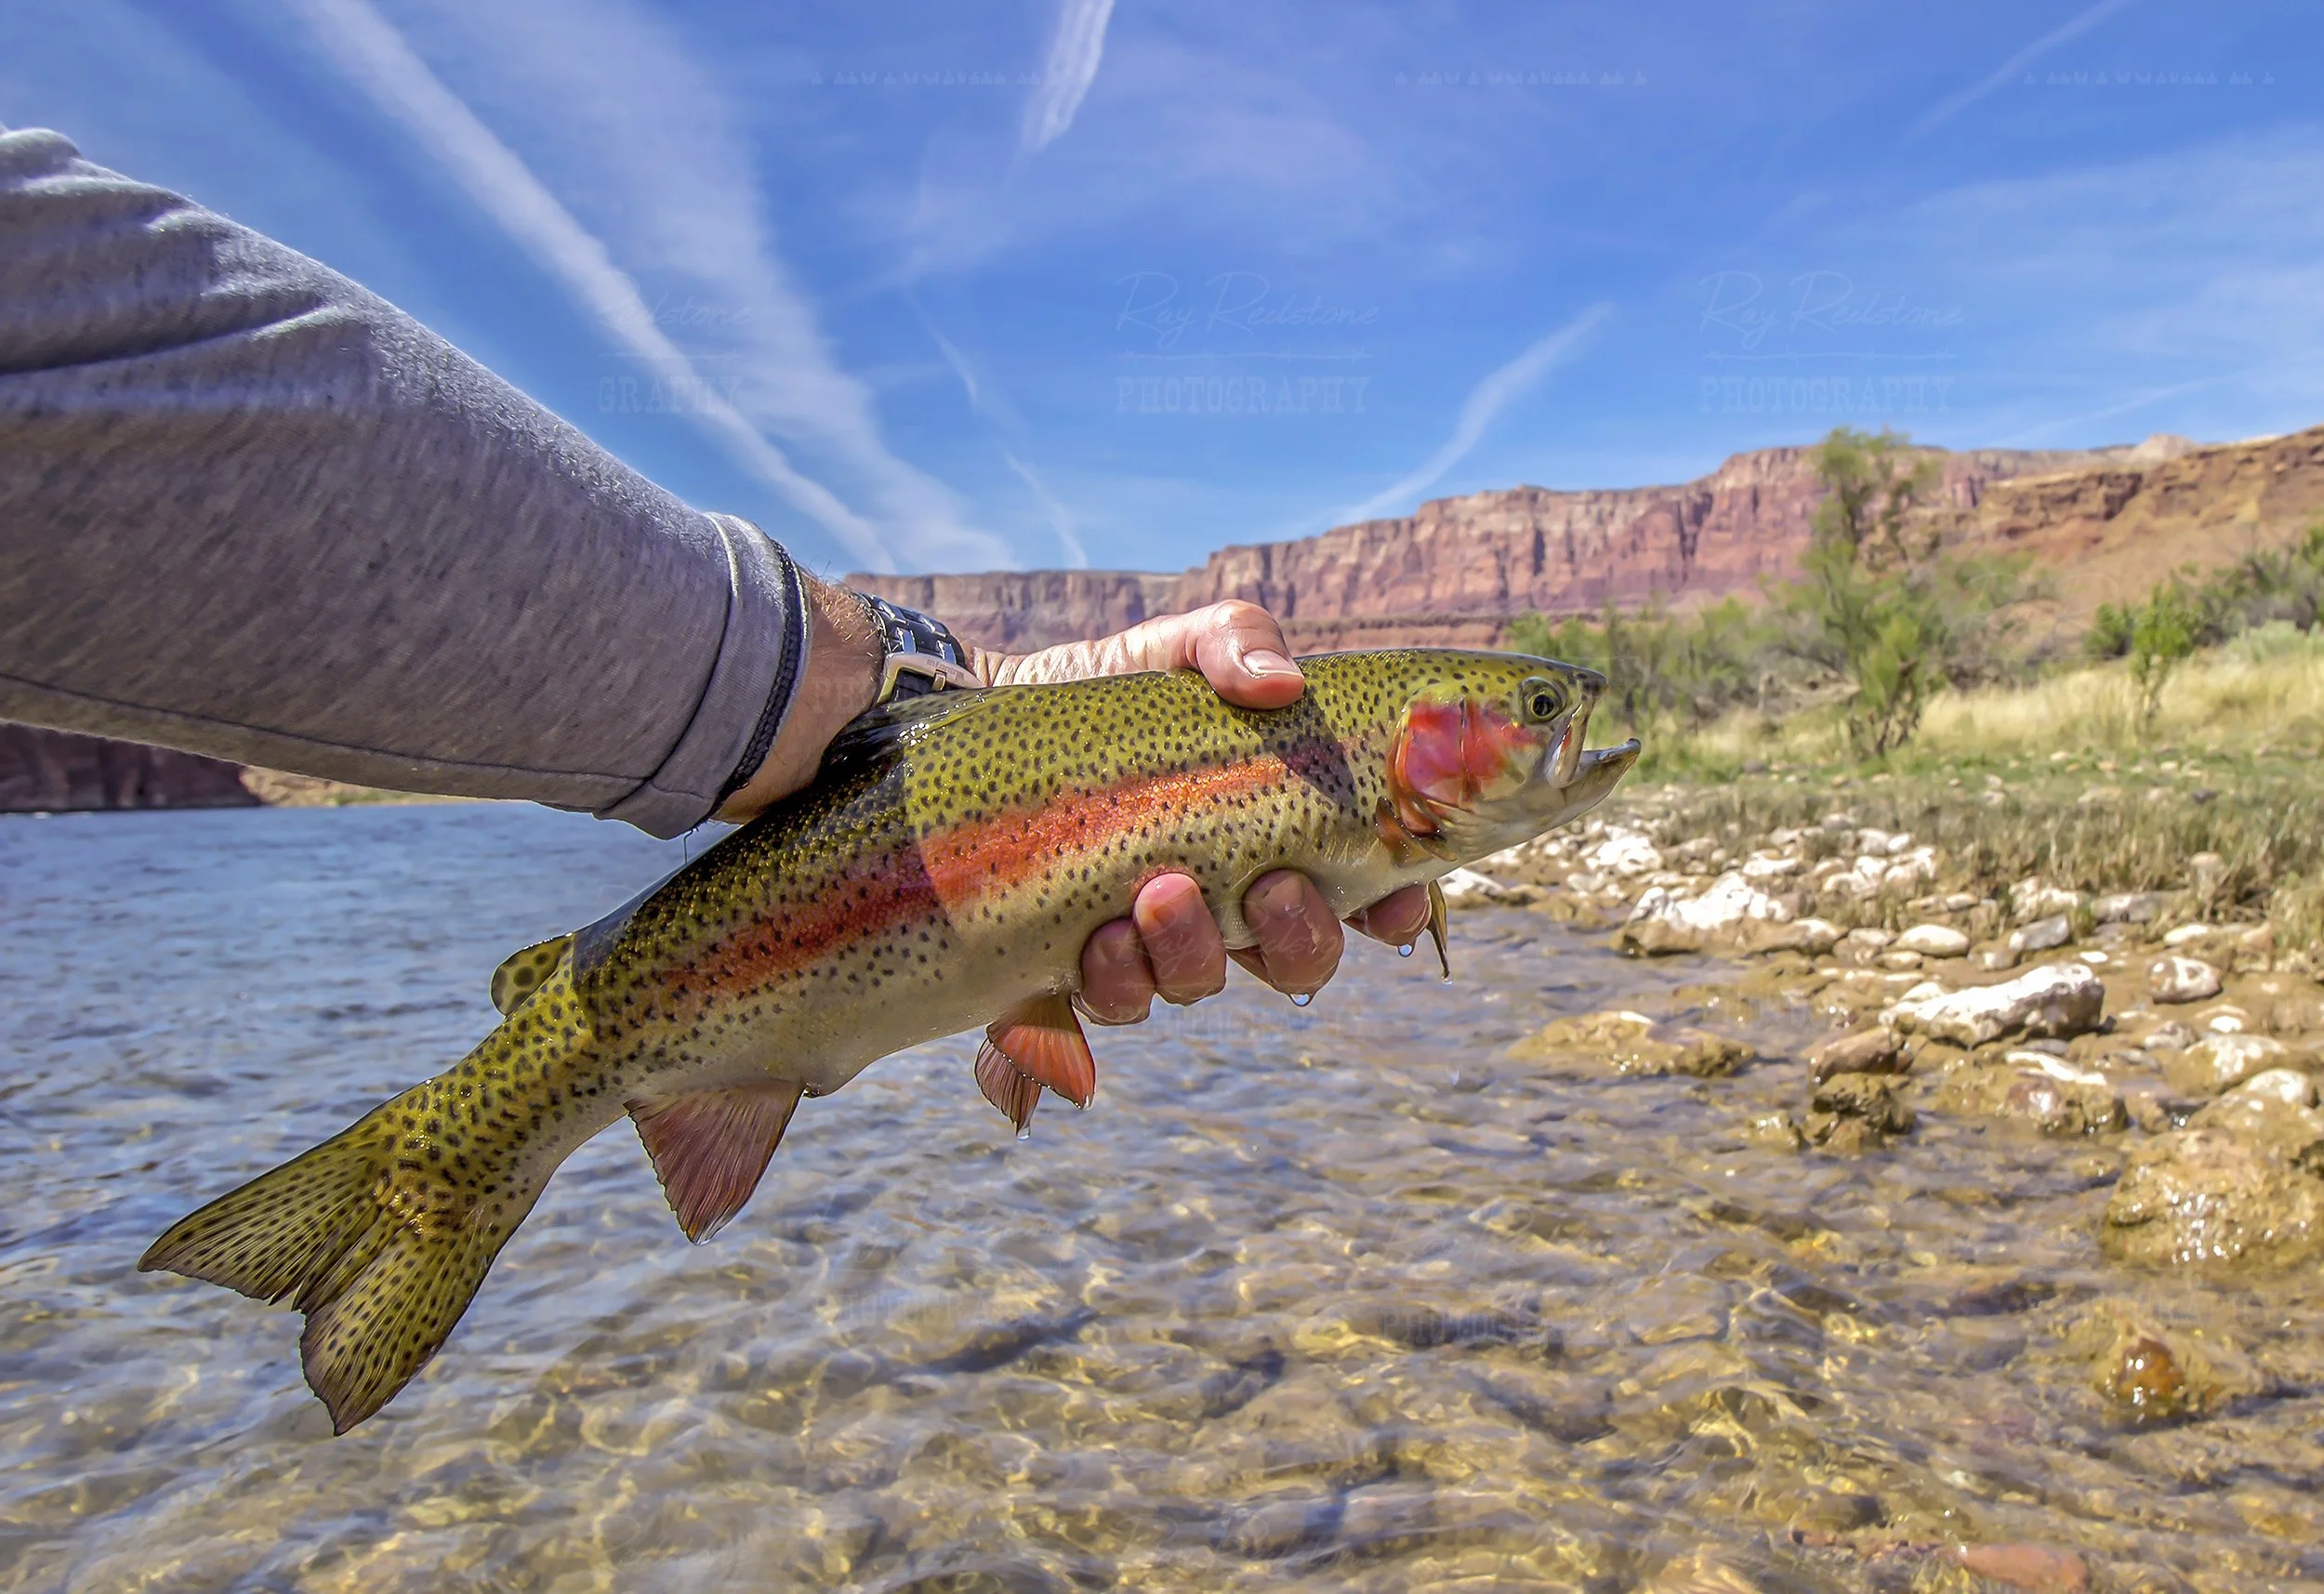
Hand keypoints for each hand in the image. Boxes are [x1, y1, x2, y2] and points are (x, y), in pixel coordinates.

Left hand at [977, 601, 1432, 1021]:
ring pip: (1202, 984)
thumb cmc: (1102, 694)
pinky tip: (1097, 937)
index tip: (1394, 902)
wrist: (977, 720)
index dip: (1394, 910)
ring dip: (1195, 953)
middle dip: (1298, 936)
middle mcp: (1227, 906)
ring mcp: (1154, 943)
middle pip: (1299, 961)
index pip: (1363, 894)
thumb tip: (1280, 684)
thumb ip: (1235, 643)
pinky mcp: (1077, 966)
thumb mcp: (1173, 649)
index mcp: (1277, 838)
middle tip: (1271, 885)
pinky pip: (1114, 1005)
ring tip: (1161, 893)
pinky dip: (1117, 982)